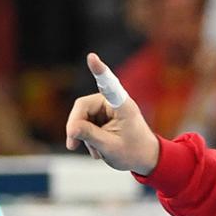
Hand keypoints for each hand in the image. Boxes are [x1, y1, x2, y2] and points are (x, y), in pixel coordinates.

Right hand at [65, 53, 160, 174]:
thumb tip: (71, 128)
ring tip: (97, 152)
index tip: (92, 57)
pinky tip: (97, 149)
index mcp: (122, 106)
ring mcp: (106, 108)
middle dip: (76, 127)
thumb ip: (89, 135)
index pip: (109, 86)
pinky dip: (87, 137)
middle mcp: (113, 102)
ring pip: (81, 116)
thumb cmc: (133, 152)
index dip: (99, 71)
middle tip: (72, 145)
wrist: (144, 158)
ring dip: (83, 135)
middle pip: (83, 106)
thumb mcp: (109, 147)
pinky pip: (85, 123)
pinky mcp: (102, 115)